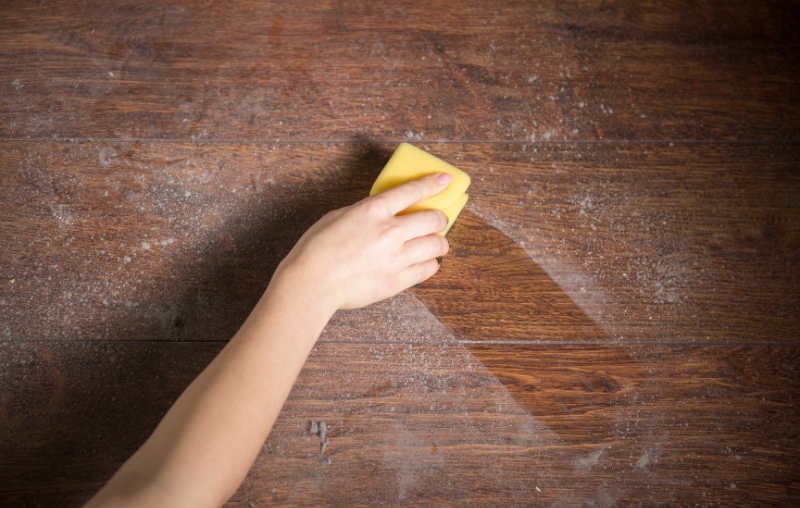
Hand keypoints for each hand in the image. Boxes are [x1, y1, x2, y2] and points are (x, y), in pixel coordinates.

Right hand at [272, 173, 452, 310]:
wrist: (312, 283)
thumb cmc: (317, 249)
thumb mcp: (339, 216)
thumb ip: (367, 213)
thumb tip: (383, 214)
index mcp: (373, 210)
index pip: (413, 191)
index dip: (433, 183)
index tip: (445, 180)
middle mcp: (390, 231)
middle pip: (434, 219)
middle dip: (439, 219)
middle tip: (436, 222)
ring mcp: (396, 258)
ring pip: (437, 246)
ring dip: (439, 243)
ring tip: (433, 244)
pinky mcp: (396, 281)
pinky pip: (427, 270)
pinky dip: (429, 264)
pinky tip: (423, 262)